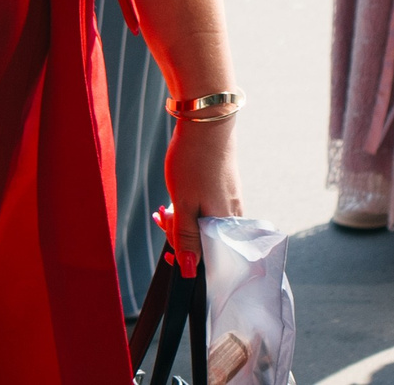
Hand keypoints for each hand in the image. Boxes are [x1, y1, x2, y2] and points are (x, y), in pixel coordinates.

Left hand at [161, 114, 244, 269]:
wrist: (207, 122)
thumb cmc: (193, 163)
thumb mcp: (184, 203)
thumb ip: (187, 237)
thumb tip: (189, 271)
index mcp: (225, 226)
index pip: (207, 257)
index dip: (184, 254)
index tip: (166, 241)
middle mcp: (233, 217)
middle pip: (205, 240)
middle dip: (179, 235)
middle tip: (161, 218)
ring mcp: (230, 202)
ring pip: (203, 223)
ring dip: (181, 221)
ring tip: (163, 210)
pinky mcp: (224, 190)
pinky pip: (207, 209)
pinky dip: (188, 208)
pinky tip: (174, 201)